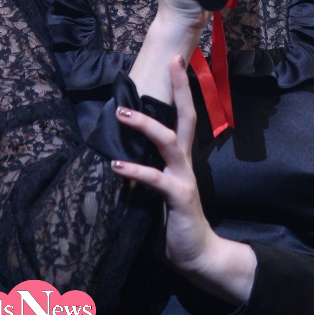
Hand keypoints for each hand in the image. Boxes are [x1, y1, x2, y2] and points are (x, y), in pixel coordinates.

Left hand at [111, 56, 256, 303]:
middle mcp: (185, 160)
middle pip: (186, 115)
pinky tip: (116, 166)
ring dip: (145, 125)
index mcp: (180, 156)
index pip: (183, 113)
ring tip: (122, 113)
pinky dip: (135, 171)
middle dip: (180, 86)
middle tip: (171, 60)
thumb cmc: (174, 220)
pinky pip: (155, 179)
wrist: (197, 254)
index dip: (181, 87)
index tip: (177, 60)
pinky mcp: (178, 196)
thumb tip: (117, 151)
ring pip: (168, 140)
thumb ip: (145, 168)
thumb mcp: (158, 188)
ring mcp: (183, 177)